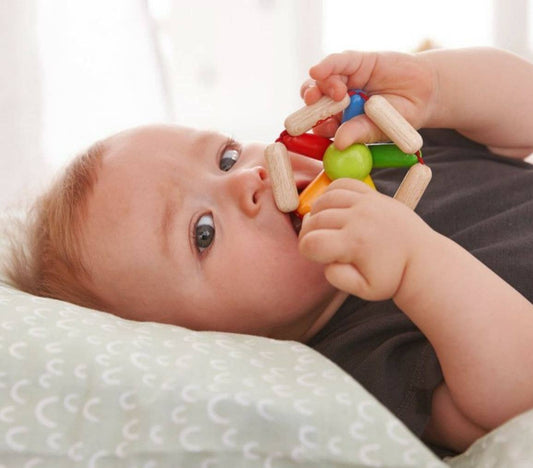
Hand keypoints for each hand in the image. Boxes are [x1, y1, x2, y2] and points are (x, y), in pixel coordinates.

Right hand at [298, 178, 430, 300]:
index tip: (315, 256)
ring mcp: (366, 202)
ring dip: (316, 214)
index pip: (311, 243)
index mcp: (356, 244)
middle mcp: (359, 218)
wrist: (420, 258)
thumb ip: (337, 277)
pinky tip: (332, 208)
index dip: (306, 251)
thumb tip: (325, 258)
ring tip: (324, 227)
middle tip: (317, 244)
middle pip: (314, 221)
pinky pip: (341, 184)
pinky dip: (330, 194)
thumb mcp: (365, 290)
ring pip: (324, 200)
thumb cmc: (391, 276)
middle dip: (309, 234)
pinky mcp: (372, 194)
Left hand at [300, 50, 434, 149]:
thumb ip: (361, 133)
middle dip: (311, 105)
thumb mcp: (382, 129)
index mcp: (340, 123)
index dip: (316, 126)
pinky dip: (327, 65)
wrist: (425, 94)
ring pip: (322, 82)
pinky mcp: (355, 61)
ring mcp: (345, 80)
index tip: (320, 128)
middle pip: (315, 103)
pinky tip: (318, 70)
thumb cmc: (401, 118)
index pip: (320, 125)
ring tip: (338, 91)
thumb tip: (340, 143)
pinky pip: (338, 61)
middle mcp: (337, 102)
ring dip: (322, 86)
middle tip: (314, 106)